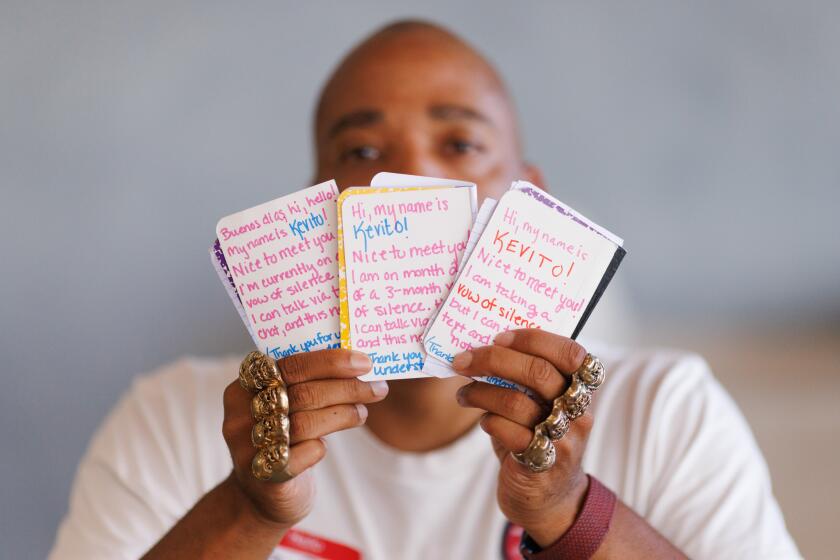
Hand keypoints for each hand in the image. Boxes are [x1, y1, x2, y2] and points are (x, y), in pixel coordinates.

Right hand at [221, 349, 386, 527]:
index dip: (331, 361)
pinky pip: (305, 454)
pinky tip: (326, 445)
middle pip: (302, 392)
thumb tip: (358, 362)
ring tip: (362, 413)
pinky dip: (321, 447)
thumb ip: (307, 383)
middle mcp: (241, 415)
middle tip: (378, 388)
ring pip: (306, 422)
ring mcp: (250, 447)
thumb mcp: (284, 406)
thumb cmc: (283, 439)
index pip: (291, 363)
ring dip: (344, 414)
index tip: (365, 362)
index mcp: (244, 387)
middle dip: (346, 387)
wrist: (261, 496)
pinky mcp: (266, 477)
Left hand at [452, 329, 590, 546]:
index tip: (499, 338)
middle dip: (494, 360)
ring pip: (517, 402)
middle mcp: (578, 412)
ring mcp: (563, 440)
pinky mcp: (542, 465)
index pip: (570, 353)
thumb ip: (525, 378)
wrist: (550, 498)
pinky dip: (488, 421)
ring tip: (463, 394)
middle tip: (464, 361)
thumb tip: (483, 346)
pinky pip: (508, 433)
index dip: (533, 339)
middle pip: (539, 373)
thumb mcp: (540, 404)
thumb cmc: (537, 437)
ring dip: (480, 392)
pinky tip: (482, 421)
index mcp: (582, 389)